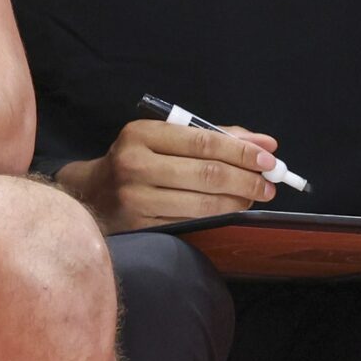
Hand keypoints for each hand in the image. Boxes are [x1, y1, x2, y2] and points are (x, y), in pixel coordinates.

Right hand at [57, 118, 281, 232]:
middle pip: (206, 174)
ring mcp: (136, 198)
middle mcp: (135, 164)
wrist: (91, 192)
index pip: (203, 142)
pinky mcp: (140, 226)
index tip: (269, 160)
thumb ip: (215, 137)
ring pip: (203, 204)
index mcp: (141, 134)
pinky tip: (230, 212)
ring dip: (237, 202)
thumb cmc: (137, 159)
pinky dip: (217, 218)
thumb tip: (266, 144)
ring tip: (253, 198)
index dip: (241, 152)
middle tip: (269, 185)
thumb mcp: (165, 138)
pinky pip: (190, 222)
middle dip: (246, 180)